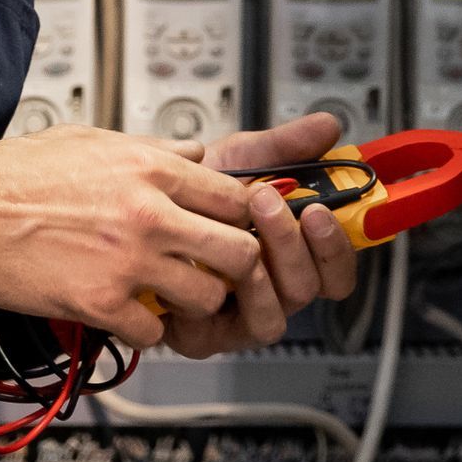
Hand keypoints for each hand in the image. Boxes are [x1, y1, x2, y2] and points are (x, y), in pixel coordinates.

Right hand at [0, 124, 260, 348]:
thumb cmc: (13, 174)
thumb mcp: (89, 140)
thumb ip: (149, 148)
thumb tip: (193, 151)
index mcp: (149, 168)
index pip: (234, 196)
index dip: (243, 217)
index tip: (235, 229)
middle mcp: (147, 213)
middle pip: (238, 251)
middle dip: (235, 266)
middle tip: (217, 271)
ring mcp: (127, 261)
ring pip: (206, 296)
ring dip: (194, 302)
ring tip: (174, 297)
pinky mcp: (99, 302)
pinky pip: (153, 332)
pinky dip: (146, 330)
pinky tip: (130, 316)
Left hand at [162, 113, 361, 357]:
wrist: (125, 207)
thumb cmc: (183, 195)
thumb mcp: (237, 161)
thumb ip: (283, 147)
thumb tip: (329, 125)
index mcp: (288, 256)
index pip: (335, 271)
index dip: (337, 246)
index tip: (320, 209)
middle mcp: (269, 291)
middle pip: (309, 290)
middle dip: (293, 243)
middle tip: (268, 199)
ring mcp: (237, 317)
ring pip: (275, 315)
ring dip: (260, 265)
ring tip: (241, 219)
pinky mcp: (203, 337)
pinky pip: (224, 329)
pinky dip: (221, 292)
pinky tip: (204, 258)